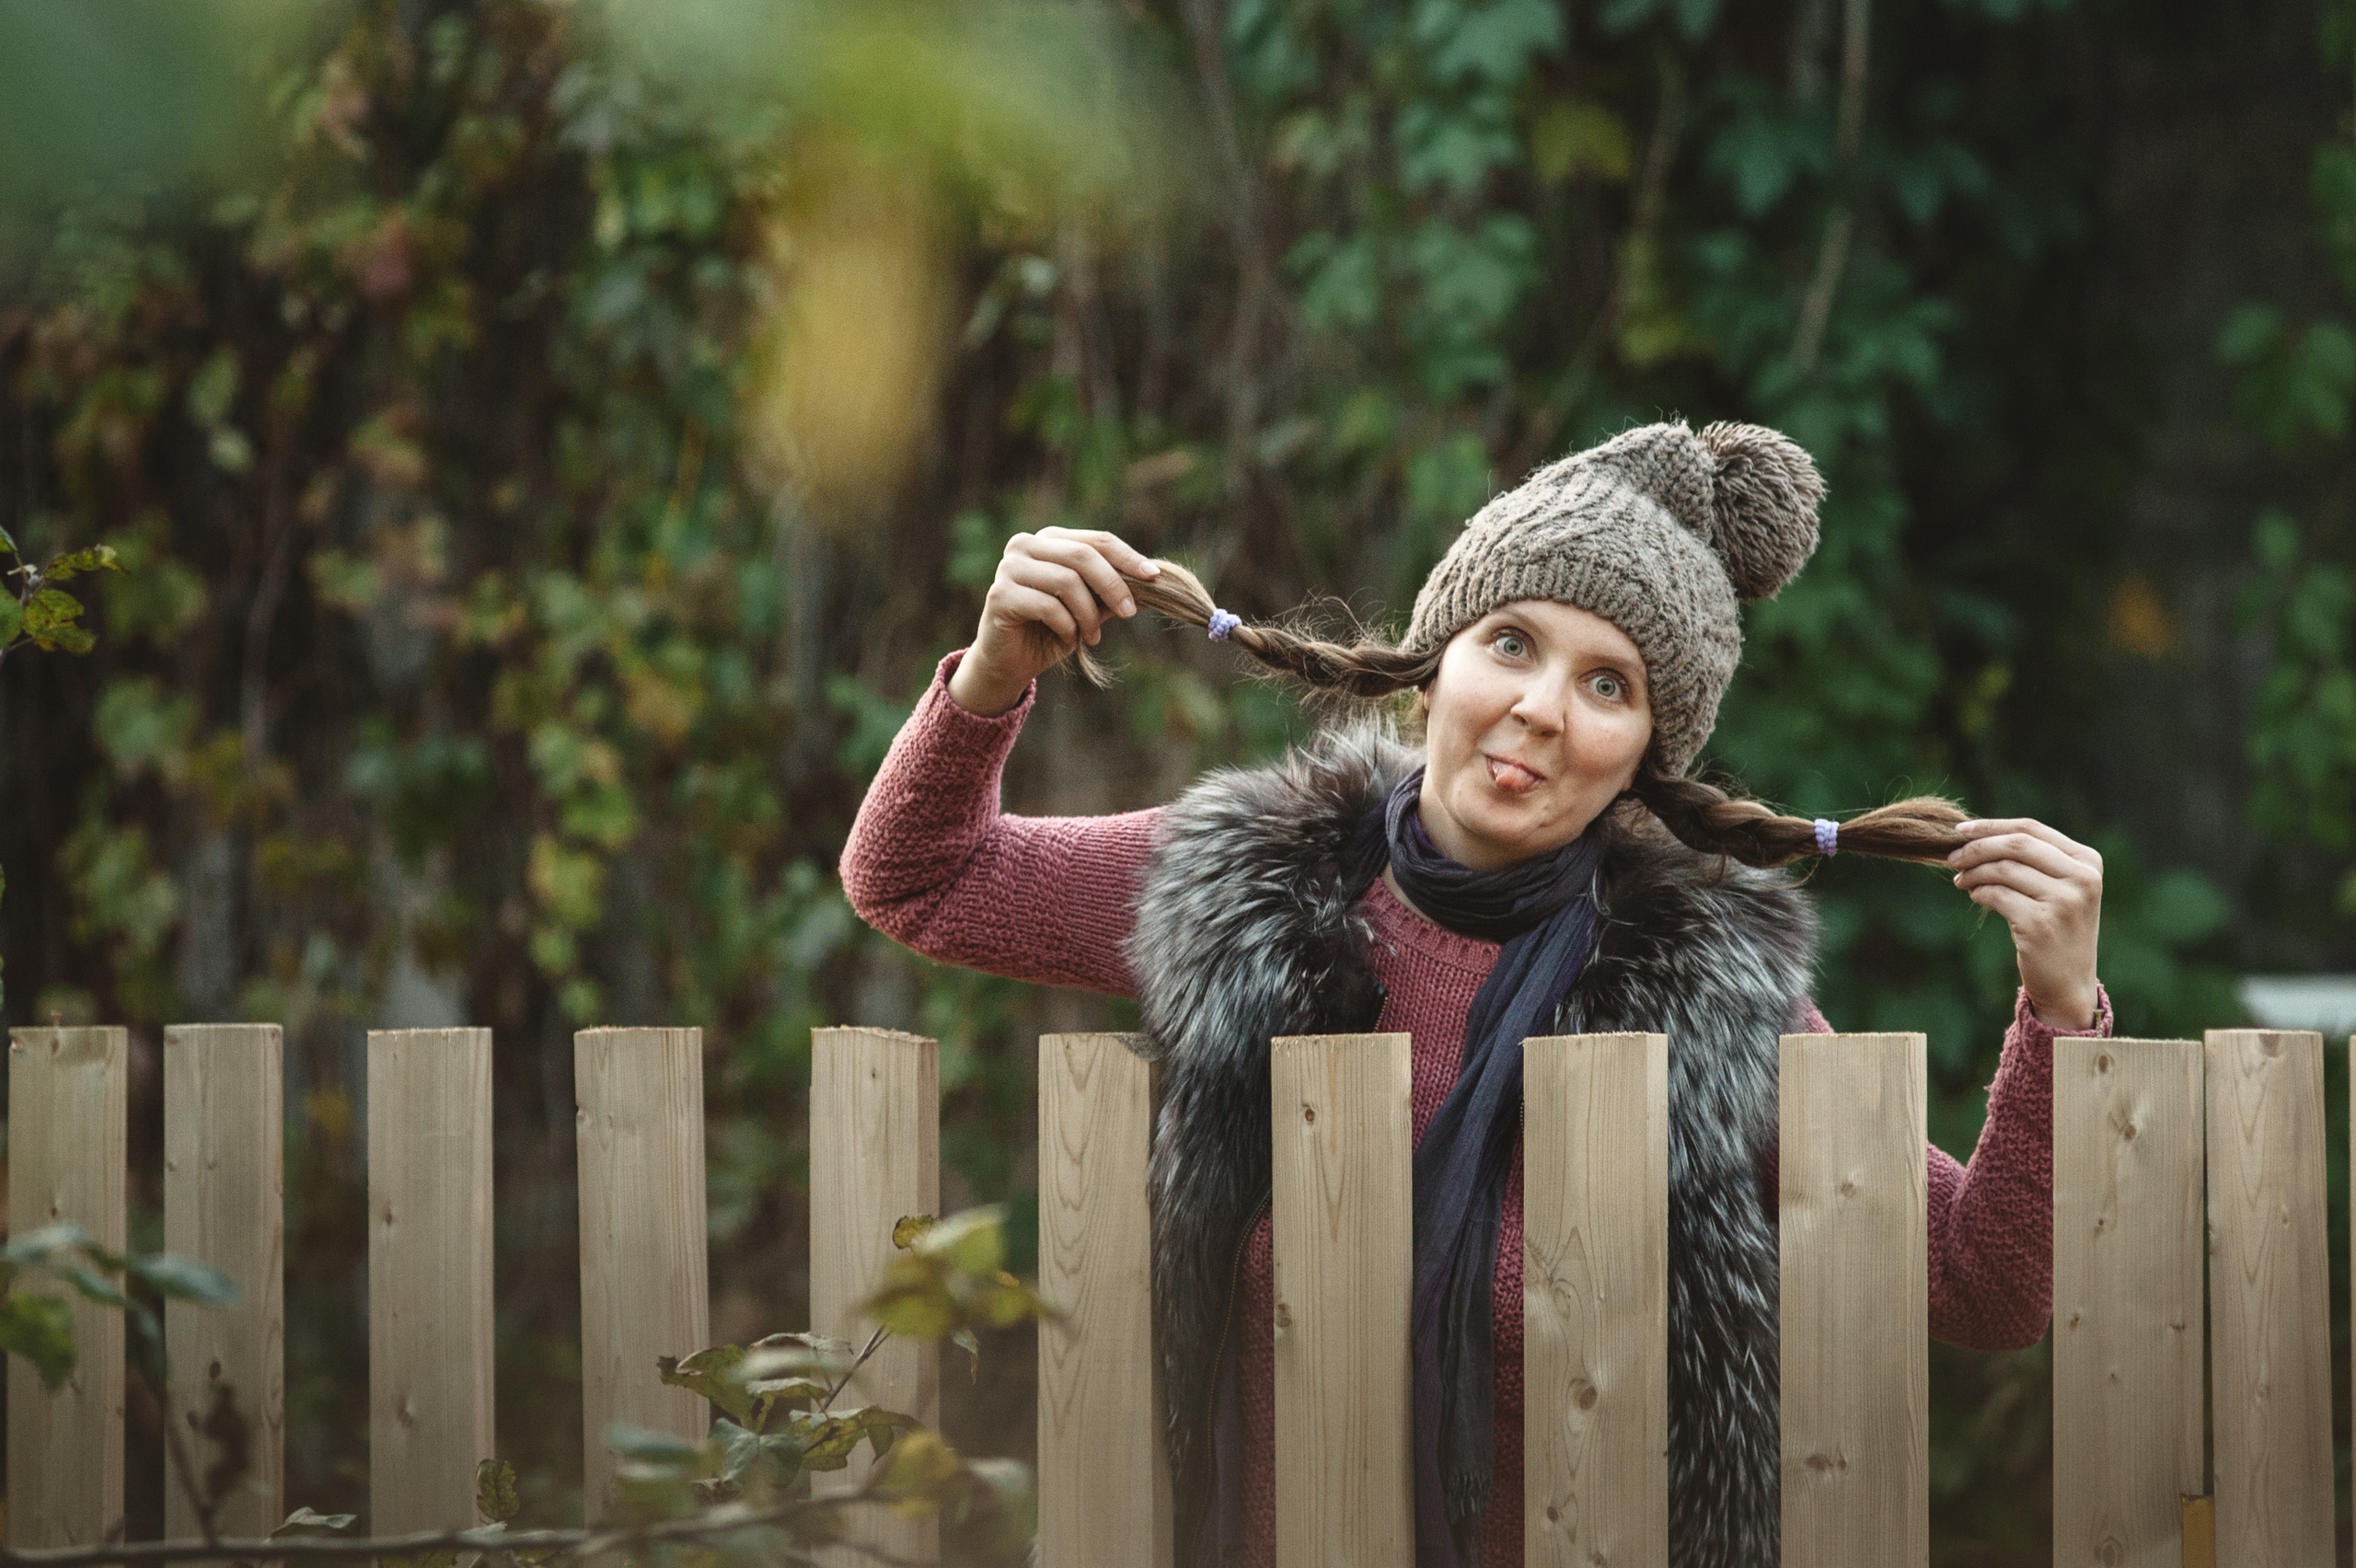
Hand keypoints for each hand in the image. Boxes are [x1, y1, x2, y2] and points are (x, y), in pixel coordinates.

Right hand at [947, 526, 1160, 715]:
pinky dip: (1067, 626)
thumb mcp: (1090, 609)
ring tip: (1092, 636)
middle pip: (1083, 556)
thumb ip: (1114, 593)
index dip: (1127, 557)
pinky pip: (1048, 606)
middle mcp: (1025, 545)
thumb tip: (1159, 580)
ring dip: (1088, 614)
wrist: (1011, 662)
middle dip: (1113, 585)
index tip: (1153, 577)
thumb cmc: (1051, 630)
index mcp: (1050, 539)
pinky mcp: (999, 594)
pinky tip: (1068, 639)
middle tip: (1128, 613)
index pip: (1097, 540)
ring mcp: (1009, 567)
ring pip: (1067, 581)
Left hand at [1947, 819, 2103, 1029]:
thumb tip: (1975, 834)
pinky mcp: (2041, 923)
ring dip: (1973, 872)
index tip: (1960, 829)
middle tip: (1952, 857)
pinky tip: (1974, 895)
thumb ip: (2033, 859)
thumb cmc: (2057, 929)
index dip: (1991, 825)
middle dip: (1977, 847)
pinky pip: (1996, 895)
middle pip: (2016, 844)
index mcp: (2088, 861)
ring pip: (2003, 869)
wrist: (2069, 982)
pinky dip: (1979, 892)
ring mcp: (2064, 901)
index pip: (2031, 828)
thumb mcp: (2059, 889)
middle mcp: (2082, 878)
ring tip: (1961, 880)